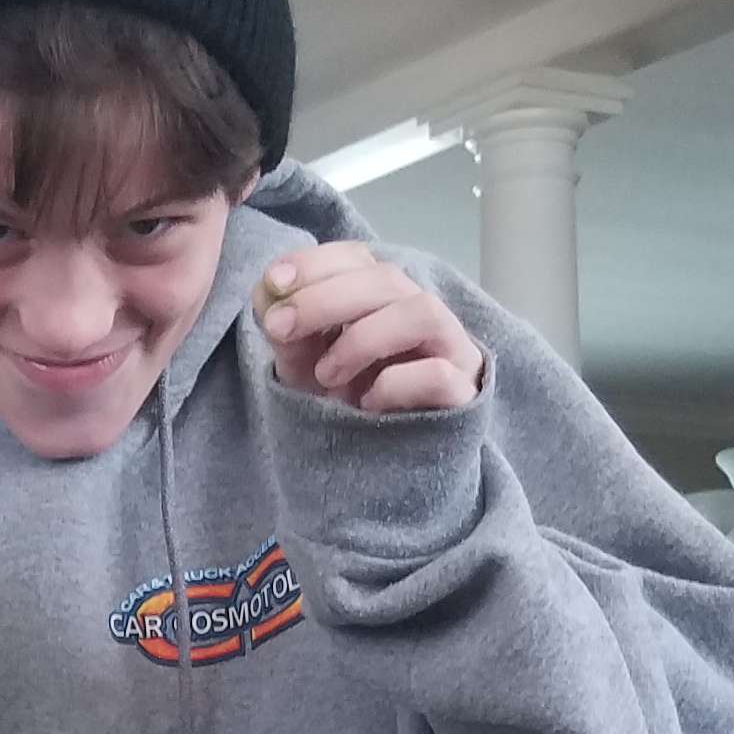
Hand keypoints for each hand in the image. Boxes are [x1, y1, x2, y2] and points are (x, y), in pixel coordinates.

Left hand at [255, 241, 484, 413]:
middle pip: (387, 278)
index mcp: (383, 300)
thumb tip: (269, 292)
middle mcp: (420, 315)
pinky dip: (395, 384)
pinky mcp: (464, 395)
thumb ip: (289, 334)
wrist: (381, 476)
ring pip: (422, 311)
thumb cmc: (345, 411)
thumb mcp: (304, 371)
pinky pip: (438, 374)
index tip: (273, 283)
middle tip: (279, 328)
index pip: (358, 257)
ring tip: (327, 376)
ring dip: (363, 337)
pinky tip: (367, 405)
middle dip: (325, 298)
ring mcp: (450, 352)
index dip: (315, 263)